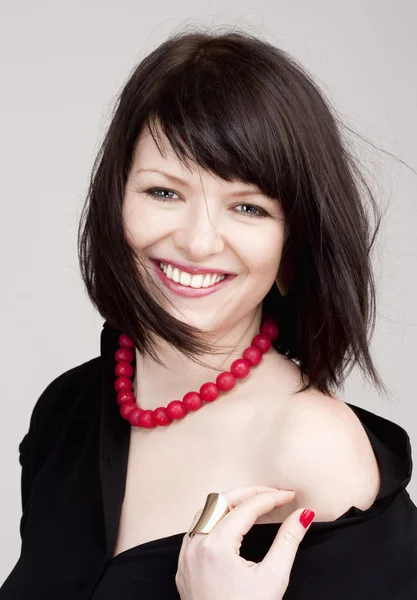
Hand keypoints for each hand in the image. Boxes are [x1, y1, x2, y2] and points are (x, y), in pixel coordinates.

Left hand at [175, 485, 314, 599]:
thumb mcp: (273, 578)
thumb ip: (289, 540)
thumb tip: (304, 514)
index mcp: (217, 546)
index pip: (247, 507)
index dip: (272, 498)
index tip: (291, 496)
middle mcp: (196, 544)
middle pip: (222, 499)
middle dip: (251, 492)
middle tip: (276, 494)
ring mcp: (186, 555)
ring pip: (206, 510)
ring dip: (230, 502)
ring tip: (256, 504)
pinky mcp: (183, 566)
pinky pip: (196, 528)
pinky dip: (215, 518)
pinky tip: (232, 523)